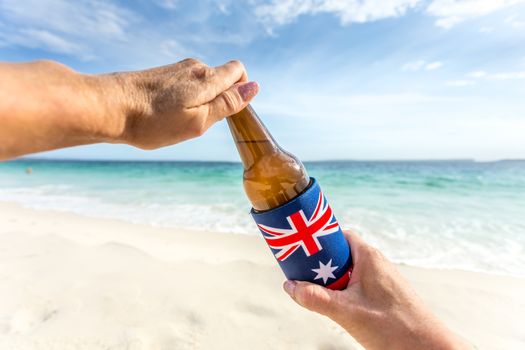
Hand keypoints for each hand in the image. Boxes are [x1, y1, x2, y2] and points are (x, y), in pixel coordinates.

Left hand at [101, 58, 257, 148]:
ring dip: (198, 102)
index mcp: (207, 78)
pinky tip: (163, 115)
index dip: (241, 91)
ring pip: (201, 84)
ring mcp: (175, 69)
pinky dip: (182, 100)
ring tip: (176, 121)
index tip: (225, 112)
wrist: (107, 107)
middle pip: (221, 79)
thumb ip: (227, 104)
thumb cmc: (152, 121)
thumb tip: (253, 88)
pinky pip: (184, 86)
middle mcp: (194, 67)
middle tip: (197, 124)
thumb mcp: (198, 121)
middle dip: (218, 100)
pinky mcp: (161, 75)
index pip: (239, 71)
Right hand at [282, 230, 470, 349]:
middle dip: (321, 263)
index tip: (300, 249)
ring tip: (317, 294)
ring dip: (332, 280)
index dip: (319, 240)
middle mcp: (376, 263)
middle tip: (304, 275)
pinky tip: (338, 307)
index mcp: (368, 257)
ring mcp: (382, 279)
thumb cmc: (393, 327)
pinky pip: (358, 285)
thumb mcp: (347, 312)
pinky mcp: (385, 294)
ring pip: (349, 271)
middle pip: (341, 253)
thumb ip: (316, 299)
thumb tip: (289, 286)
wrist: (428, 348)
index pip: (339, 235)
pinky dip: (344, 291)